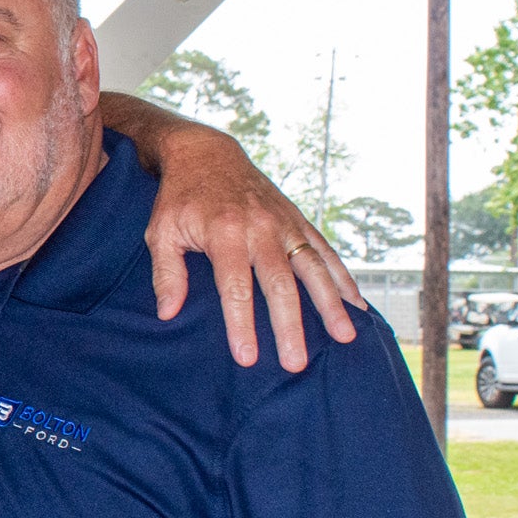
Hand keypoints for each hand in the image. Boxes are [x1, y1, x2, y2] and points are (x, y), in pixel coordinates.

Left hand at [144, 126, 363, 371]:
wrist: (206, 153)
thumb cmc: (179, 200)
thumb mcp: (160, 232)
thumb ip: (166, 273)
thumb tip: (168, 314)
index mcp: (224, 233)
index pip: (234, 287)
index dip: (241, 323)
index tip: (247, 358)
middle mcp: (261, 228)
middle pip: (280, 283)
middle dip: (289, 326)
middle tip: (296, 364)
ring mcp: (285, 223)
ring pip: (314, 267)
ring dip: (331, 304)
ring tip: (345, 337)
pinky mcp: (298, 220)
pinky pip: (325, 252)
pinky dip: (343, 278)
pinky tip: (357, 305)